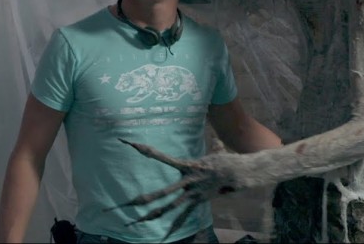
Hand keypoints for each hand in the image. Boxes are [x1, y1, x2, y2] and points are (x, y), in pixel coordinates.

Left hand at [105, 139, 242, 240]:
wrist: (241, 174)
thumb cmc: (227, 160)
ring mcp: (192, 194)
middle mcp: (187, 181)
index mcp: (187, 165)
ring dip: (151, 215)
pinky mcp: (197, 203)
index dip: (146, 150)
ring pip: (168, 208)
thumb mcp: (216, 148)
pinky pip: (183, 217)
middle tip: (123, 203)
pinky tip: (162, 236)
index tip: (131, 143)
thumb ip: (212, 142)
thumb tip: (214, 130)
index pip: (162, 157)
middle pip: (161, 193)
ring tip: (135, 222)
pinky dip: (173, 227)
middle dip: (141, 199)